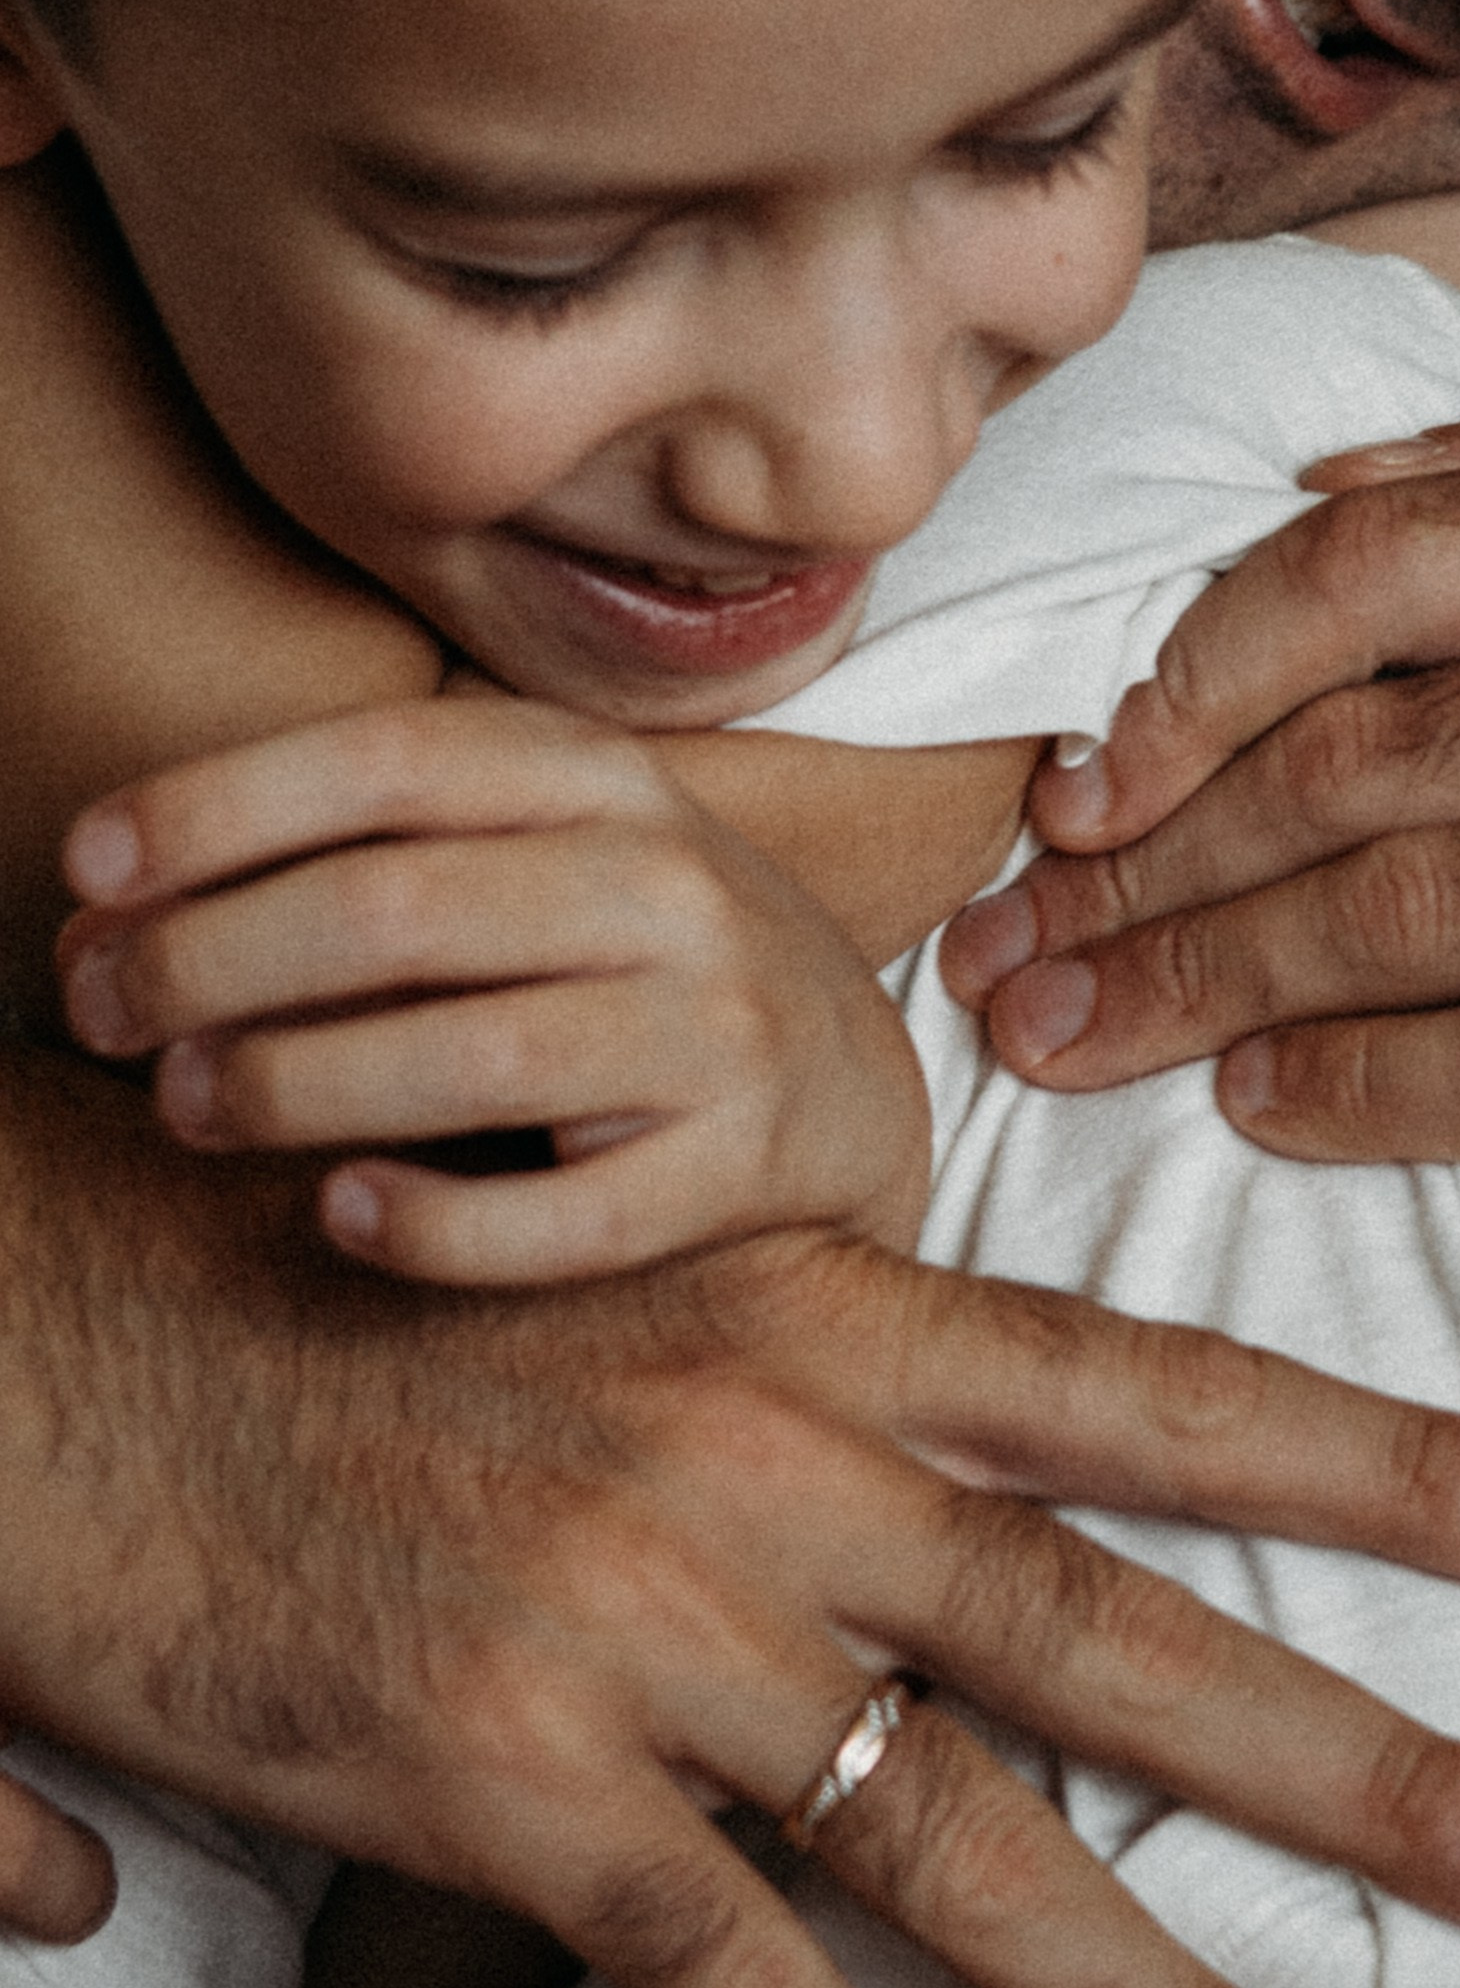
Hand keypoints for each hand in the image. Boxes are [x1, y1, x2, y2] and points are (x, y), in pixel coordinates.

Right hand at [0, 1043, 1459, 1987]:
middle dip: (1366, 1770)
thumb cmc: (376, 1283)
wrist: (89, 1340)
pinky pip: (723, 1968)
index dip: (1378, 1459)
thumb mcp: (640, 1262)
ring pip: (958, 1844)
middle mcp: (765, 1462)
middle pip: (1121, 1637)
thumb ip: (839, 1354)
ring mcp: (640, 1626)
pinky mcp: (500, 1779)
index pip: (1154, 1388)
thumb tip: (1012, 1452)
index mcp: (818, 1309)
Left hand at [58, 694, 929, 1280]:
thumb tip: (103, 914)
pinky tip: (342, 1214)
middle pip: (401, 910)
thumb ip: (355, 862)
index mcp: (600, 778)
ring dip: (295, 1086)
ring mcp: (720, 1024)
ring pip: (474, 1057)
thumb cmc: (621, 963)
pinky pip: (567, 1217)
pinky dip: (436, 1224)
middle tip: (106, 1013)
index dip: (217, 811)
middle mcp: (671, 882)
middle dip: (213, 959)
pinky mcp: (743, 1164)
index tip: (85, 869)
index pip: (385, 763)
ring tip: (190, 1108)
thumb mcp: (526, 857)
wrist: (846, 1084)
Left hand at [941, 403, 1459, 1350]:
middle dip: (1155, 856)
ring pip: (1425, 907)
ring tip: (1071, 1033)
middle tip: (1014, 932)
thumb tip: (1322, 485)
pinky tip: (1259, 1114)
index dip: (1199, 665)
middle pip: (1377, 750)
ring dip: (1210, 984)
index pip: (1398, 558)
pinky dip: (1371, 1095)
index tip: (1084, 769)